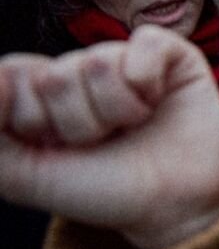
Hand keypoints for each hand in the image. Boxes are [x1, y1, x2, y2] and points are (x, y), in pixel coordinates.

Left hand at [0, 27, 218, 248]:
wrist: (172, 206)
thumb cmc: (106, 190)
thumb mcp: (26, 178)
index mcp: (44, 94)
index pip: (14, 73)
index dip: (33, 117)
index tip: (58, 146)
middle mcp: (83, 72)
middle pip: (58, 74)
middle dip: (80, 123)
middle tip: (104, 140)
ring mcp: (126, 59)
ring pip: (99, 62)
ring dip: (118, 110)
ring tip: (135, 126)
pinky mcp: (170, 53)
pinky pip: (145, 42)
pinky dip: (148, 77)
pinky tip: (156, 100)